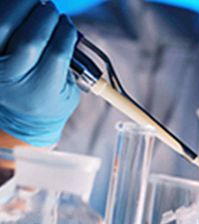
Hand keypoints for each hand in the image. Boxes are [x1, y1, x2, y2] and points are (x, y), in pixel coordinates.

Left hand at [0, 0, 79, 146]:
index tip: (68, 23)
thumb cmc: (50, 98)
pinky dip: (6, 12)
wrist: (20, 116)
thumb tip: (63, 26)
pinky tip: (18, 11)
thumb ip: (70, 63)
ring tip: (35, 3)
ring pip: (3, 27)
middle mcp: (13, 81)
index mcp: (42, 92)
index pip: (57, 54)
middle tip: (53, 9)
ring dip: (21, 7)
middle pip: (30, 41)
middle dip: (46, 17)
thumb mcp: (69, 90)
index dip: (65, 32)